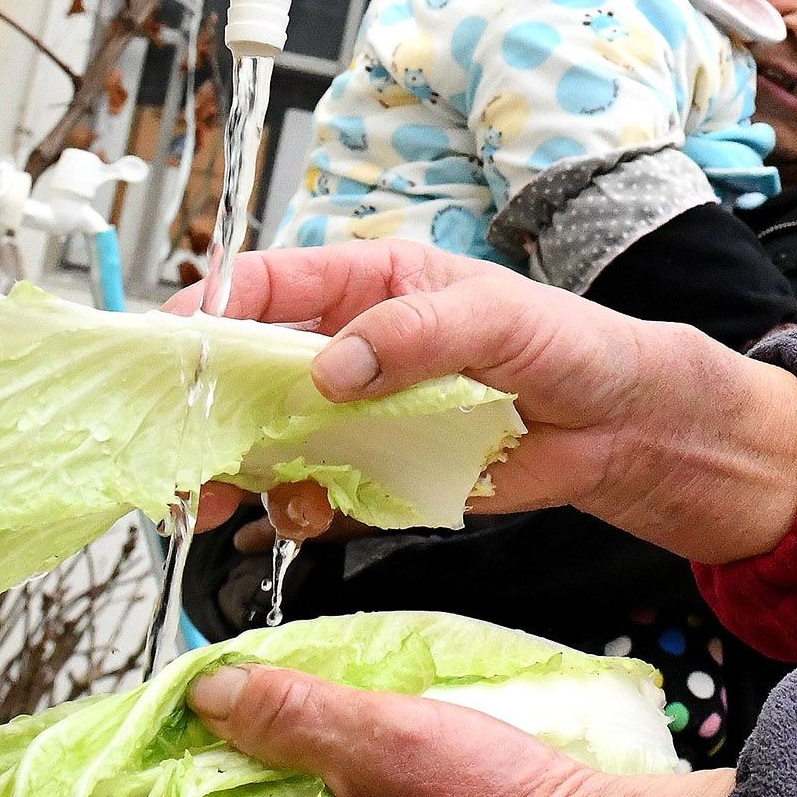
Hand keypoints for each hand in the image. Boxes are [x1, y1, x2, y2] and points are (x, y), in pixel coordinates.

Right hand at [173, 243, 796, 563]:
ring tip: (218, 498)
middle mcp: (352, 346)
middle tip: (179, 446)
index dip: (207, 310)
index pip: (264, 284)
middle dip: (204, 407)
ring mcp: (360, 413)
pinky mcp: (379, 471)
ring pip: (266, 437)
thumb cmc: (574, 345)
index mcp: (369, 285)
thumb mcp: (499, 318)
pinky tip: (305, 512)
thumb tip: (331, 367)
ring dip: (235, 467)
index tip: (170, 347)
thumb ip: (413, 334)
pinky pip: (314, 490)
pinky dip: (296, 506)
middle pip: (246, 369)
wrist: (626, 427)